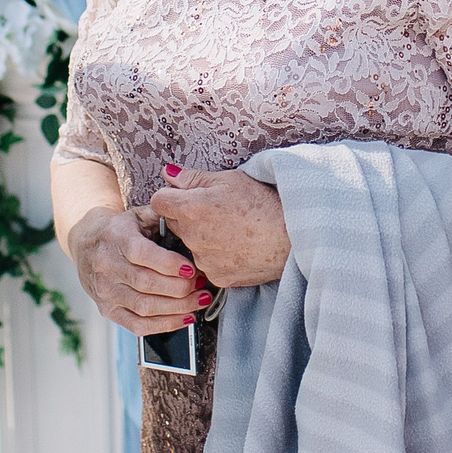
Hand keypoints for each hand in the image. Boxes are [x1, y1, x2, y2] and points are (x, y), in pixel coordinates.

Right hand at [66, 205, 205, 334]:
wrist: (87, 246)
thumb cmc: (121, 231)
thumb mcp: (138, 216)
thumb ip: (163, 216)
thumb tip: (191, 222)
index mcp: (116, 239)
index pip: (141, 254)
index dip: (169, 264)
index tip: (192, 268)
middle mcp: (107, 267)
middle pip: (146, 284)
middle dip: (180, 288)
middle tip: (201, 285)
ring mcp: (106, 291)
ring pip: (145, 308)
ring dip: (178, 308)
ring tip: (198, 300)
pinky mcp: (108, 310)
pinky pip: (138, 325)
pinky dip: (165, 325)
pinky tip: (184, 317)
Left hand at [148, 165, 290, 288]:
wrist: (293, 237)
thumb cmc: (264, 203)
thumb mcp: (230, 179)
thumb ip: (193, 178)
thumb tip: (168, 175)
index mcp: (190, 208)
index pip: (158, 202)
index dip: (171, 197)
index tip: (185, 197)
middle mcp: (191, 237)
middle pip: (173, 224)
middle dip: (186, 217)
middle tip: (214, 212)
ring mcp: (203, 261)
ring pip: (189, 246)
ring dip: (200, 239)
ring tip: (230, 231)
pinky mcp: (217, 278)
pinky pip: (206, 265)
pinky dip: (215, 257)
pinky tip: (236, 248)